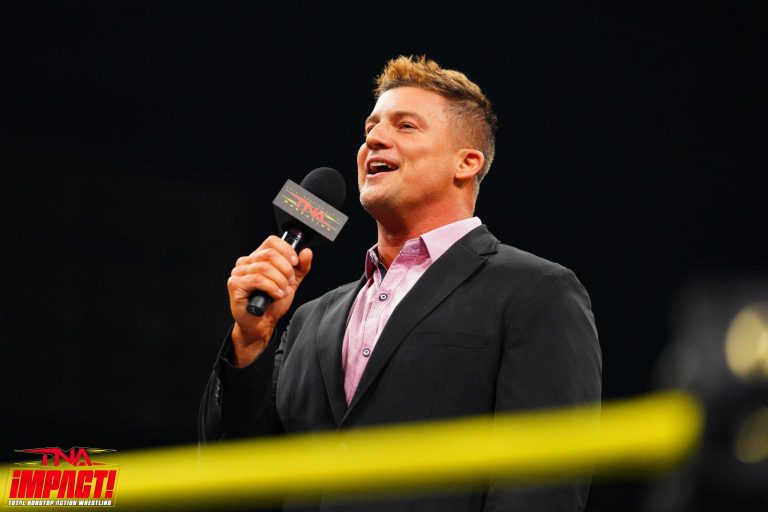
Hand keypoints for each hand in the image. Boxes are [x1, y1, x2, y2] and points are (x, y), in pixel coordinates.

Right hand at [226, 235, 312, 366]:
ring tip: (282, 291)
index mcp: (258, 257)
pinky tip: (276, 295)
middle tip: (290, 282)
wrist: (262, 324)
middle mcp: (246, 262)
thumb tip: (306, 252)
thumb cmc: (272, 304)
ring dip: (280, 281)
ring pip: (265, 268)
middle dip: (286, 270)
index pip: (272, 241)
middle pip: (270, 254)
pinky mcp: (235, 284)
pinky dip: (271, 287)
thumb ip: (300, 268)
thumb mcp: (291, 283)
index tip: (295, 263)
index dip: (286, 250)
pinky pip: (257, 280)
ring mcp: (239, 272)